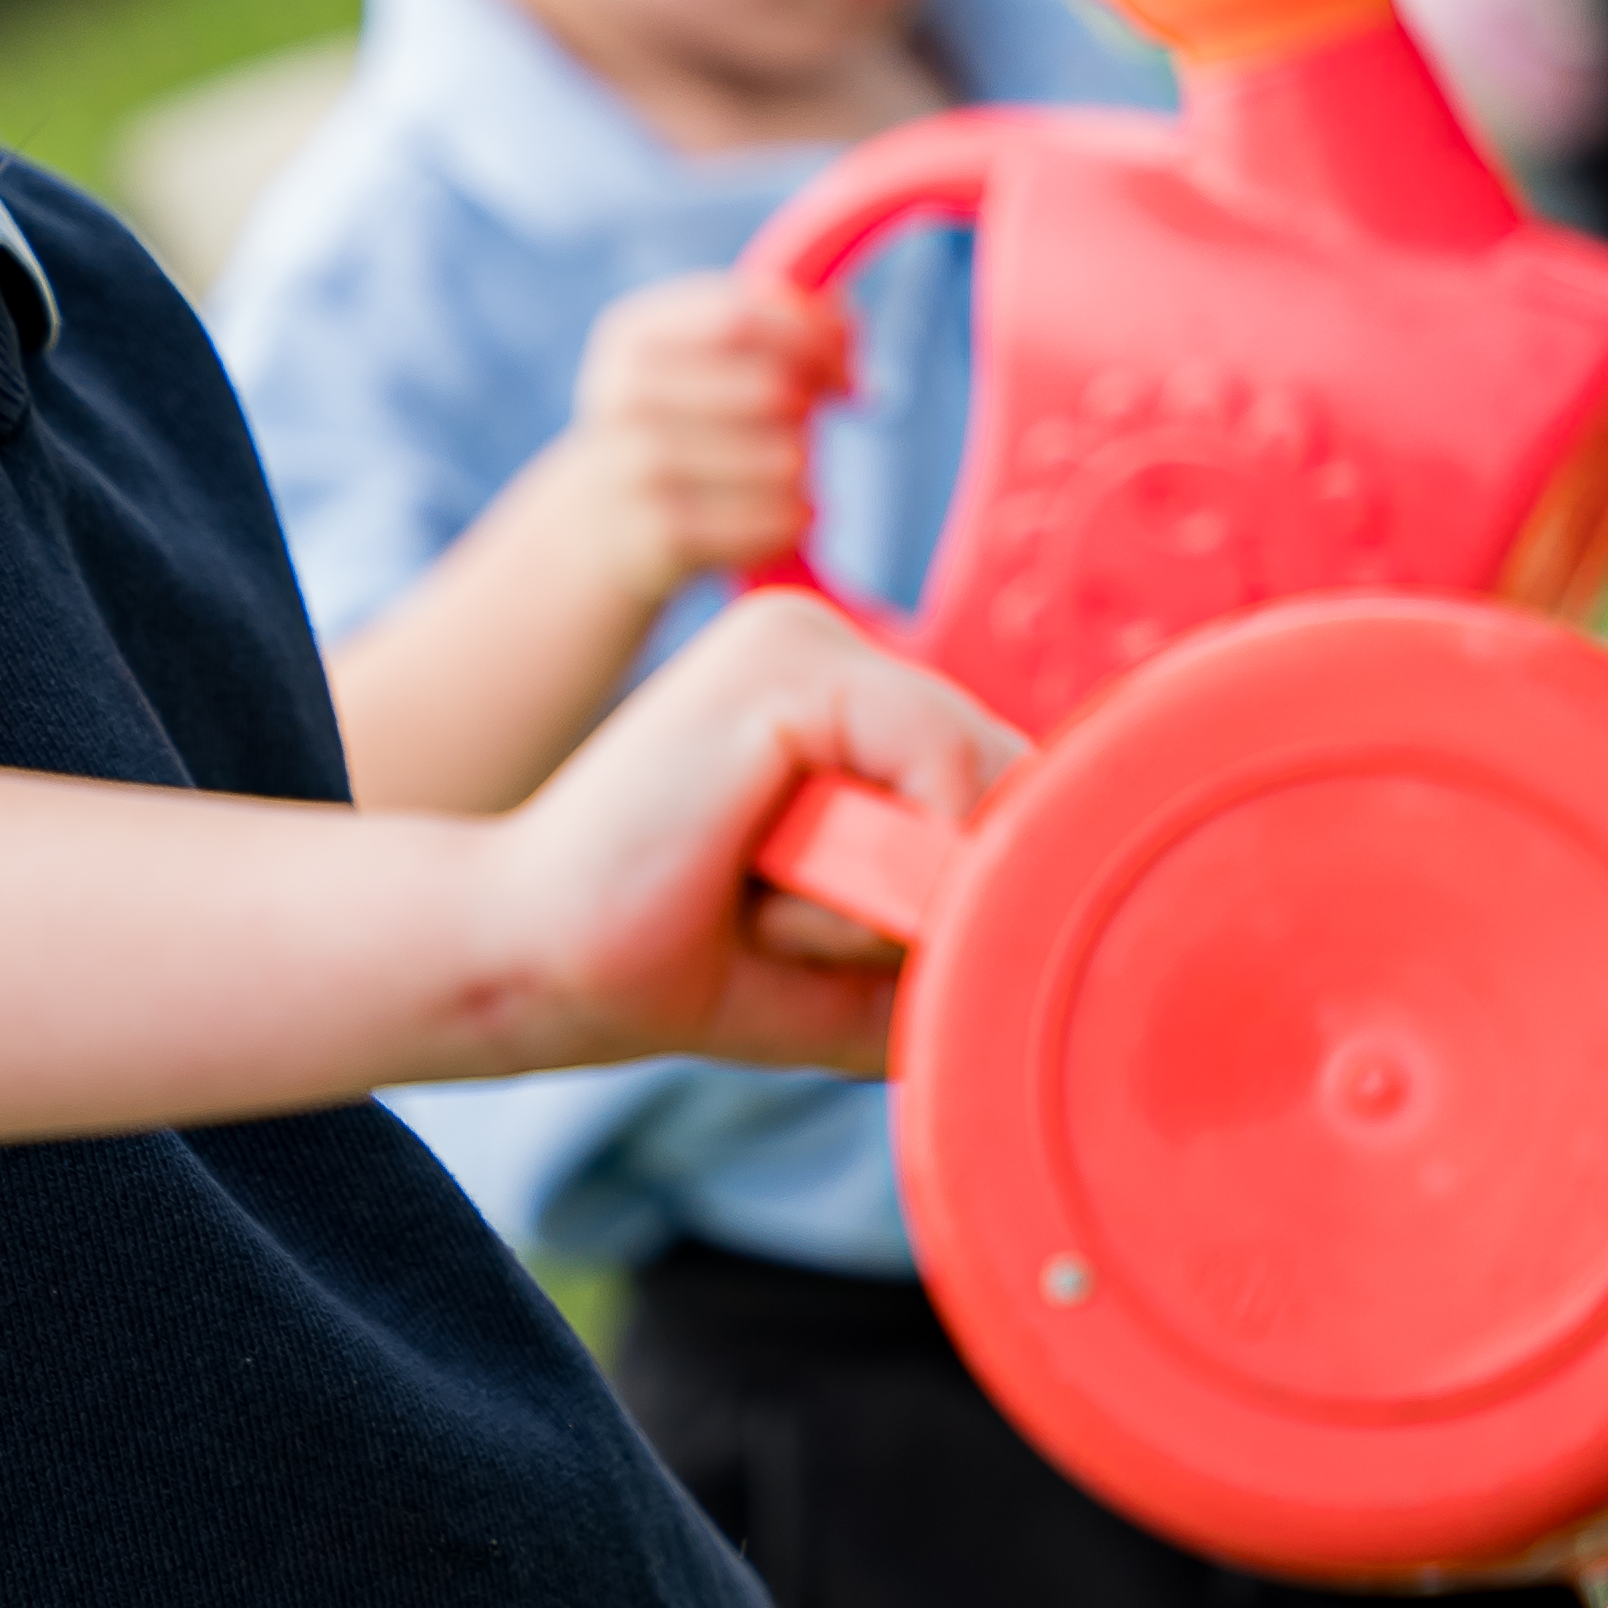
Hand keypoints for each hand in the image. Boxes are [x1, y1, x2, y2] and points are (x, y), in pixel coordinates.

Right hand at [473, 591, 1022, 1082]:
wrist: (541, 967)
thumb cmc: (694, 967)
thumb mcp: (876, 954)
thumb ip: (979, 912)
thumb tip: (1066, 873)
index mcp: (854, 704)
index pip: (1008, 780)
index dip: (969, 880)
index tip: (839, 933)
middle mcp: (836, 648)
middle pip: (1011, 772)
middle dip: (931, 886)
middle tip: (788, 921)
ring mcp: (806, 640)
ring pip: (979, 771)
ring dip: (893, 885)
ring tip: (773, 903)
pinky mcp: (784, 660)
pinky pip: (937, 757)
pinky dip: (884, 852)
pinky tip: (773, 873)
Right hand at [555, 275, 852, 608]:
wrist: (597, 528)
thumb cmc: (676, 429)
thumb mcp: (692, 363)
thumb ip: (766, 328)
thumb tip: (847, 322)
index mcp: (635, 336)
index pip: (744, 318)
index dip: (815, 337)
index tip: (848, 367)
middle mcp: (627, 396)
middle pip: (771, 388)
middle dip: (813, 405)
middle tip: (815, 423)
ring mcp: (638, 468)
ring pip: (784, 459)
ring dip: (806, 468)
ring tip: (790, 476)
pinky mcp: (664, 535)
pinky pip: (775, 521)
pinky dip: (797, 519)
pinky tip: (787, 518)